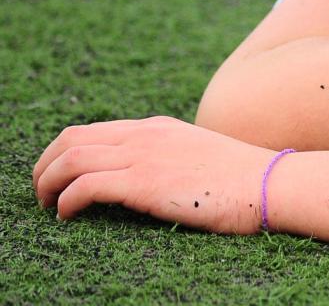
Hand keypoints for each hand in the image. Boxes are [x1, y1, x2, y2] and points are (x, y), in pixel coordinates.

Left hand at [32, 115, 276, 234]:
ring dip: (46, 183)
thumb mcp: (201, 158)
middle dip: (45, 165)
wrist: (271, 182)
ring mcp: (144, 156)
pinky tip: (67, 216)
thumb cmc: (245, 180)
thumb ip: (174, 159)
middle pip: (72, 138)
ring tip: (47, 206)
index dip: (65, 153)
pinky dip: (65, 201)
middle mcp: (146, 135)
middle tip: (42, 192)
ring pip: (71, 159)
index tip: (60, 178)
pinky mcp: (145, 182)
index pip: (95, 130)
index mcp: (159, 128)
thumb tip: (158, 180)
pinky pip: (84, 186)